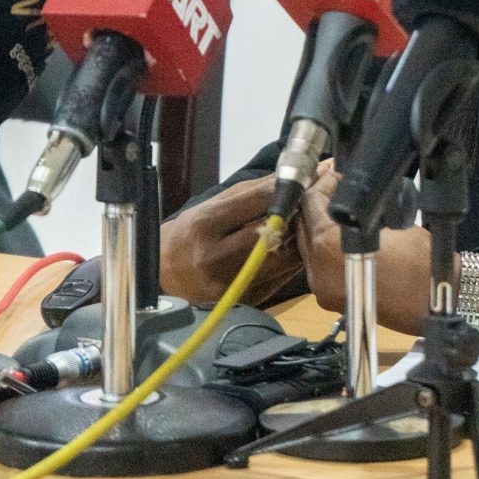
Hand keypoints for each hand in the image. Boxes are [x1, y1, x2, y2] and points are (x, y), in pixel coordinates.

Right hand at [159, 175, 303, 307]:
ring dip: (301, 239)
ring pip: (285, 259)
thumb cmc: (190, 234)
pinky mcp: (244, 303)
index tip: (305, 180)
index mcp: (205, 225)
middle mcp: (216, 257)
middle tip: (313, 203)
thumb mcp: (213, 205)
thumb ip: (254, 191)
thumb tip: (296, 176)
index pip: (257, 201)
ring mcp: (230, 285)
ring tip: (307, 224)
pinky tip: (295, 247)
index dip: (287, 189)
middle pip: (274, 233)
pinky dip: (292, 261)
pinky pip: (282, 279)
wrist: (165, 276)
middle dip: (298, 216)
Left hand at [296, 162, 478, 337]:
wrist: (435, 298)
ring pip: (309, 246)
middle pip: (304, 225)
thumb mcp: (385, 218)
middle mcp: (317, 270)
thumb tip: (342, 193)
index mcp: (327, 246)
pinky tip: (346, 236)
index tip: (340, 174)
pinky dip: (328, 249)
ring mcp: (322, 289)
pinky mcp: (331, 300)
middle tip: (339, 187)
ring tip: (344, 210)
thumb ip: (354, 208)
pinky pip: (320, 266)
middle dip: (320, 203)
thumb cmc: (417, 256)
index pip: (309, 202)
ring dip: (322, 225)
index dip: (324, 183)